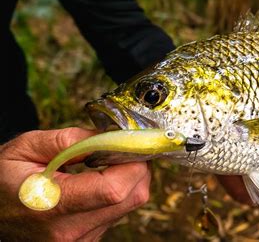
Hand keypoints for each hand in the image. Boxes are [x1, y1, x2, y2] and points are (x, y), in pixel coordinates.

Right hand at [0, 127, 150, 240]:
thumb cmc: (4, 178)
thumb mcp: (26, 148)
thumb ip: (71, 140)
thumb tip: (112, 136)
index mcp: (51, 206)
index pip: (114, 189)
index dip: (130, 160)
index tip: (129, 140)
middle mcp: (70, 231)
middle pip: (132, 196)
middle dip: (137, 165)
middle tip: (121, 146)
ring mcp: (82, 240)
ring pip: (131, 204)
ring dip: (130, 178)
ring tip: (107, 162)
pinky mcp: (89, 240)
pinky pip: (120, 212)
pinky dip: (120, 191)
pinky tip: (101, 179)